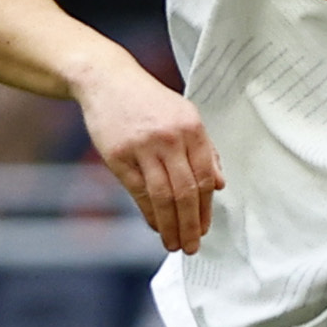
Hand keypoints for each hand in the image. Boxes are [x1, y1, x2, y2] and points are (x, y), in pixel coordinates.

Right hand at [74, 55, 221, 252]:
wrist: (107, 81)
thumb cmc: (148, 101)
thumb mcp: (184, 116)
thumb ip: (205, 149)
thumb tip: (219, 184)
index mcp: (192, 127)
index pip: (204, 176)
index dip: (206, 208)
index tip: (205, 228)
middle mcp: (170, 137)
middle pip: (186, 191)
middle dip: (191, 224)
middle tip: (192, 245)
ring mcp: (142, 147)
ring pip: (162, 196)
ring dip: (170, 225)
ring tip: (174, 243)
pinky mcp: (118, 155)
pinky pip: (138, 192)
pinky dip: (148, 213)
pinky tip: (155, 225)